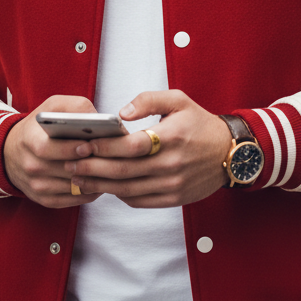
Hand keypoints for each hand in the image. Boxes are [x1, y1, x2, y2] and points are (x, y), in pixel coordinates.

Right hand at [3, 96, 102, 208]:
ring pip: (72, 187)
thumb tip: (98, 119)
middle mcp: (30, 166)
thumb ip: (75, 106)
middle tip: (108, 159)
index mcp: (29, 140)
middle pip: (64, 170)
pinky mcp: (44, 200)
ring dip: (93, 180)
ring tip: (109, 169)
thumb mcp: (52, 106)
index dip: (69, 149)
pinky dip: (89, 193)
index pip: (47, 148)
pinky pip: (72, 200)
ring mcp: (36, 186)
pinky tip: (101, 181)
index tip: (89, 146)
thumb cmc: (39, 126)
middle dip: (88, 164)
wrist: (11, 152)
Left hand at [65, 90, 232, 207]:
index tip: (83, 143)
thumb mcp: (178, 100)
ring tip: (79, 177)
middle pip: (124, 170)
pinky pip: (139, 201)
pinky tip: (105, 185)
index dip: (104, 146)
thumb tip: (121, 113)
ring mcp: (172, 184)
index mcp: (171, 137)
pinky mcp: (173, 199)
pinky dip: (119, 194)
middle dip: (92, 168)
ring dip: (100, 185)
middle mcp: (171, 164)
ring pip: (127, 189)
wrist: (230, 153)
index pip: (131, 145)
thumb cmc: (199, 123)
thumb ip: (148, 100)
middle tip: (70, 164)